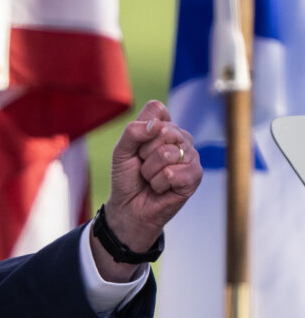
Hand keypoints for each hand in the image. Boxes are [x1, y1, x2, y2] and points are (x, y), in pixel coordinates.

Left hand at [93, 100, 201, 280]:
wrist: (129, 206)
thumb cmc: (127, 177)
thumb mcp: (121, 151)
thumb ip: (133, 132)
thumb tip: (157, 126)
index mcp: (164, 127)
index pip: (157, 111)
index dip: (140, 130)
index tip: (136, 147)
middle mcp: (181, 138)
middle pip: (163, 131)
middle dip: (144, 153)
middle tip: (143, 165)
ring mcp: (191, 156)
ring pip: (166, 154)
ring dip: (150, 171)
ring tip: (151, 178)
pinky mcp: (195, 176)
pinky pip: (173, 173)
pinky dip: (159, 184)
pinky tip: (161, 188)